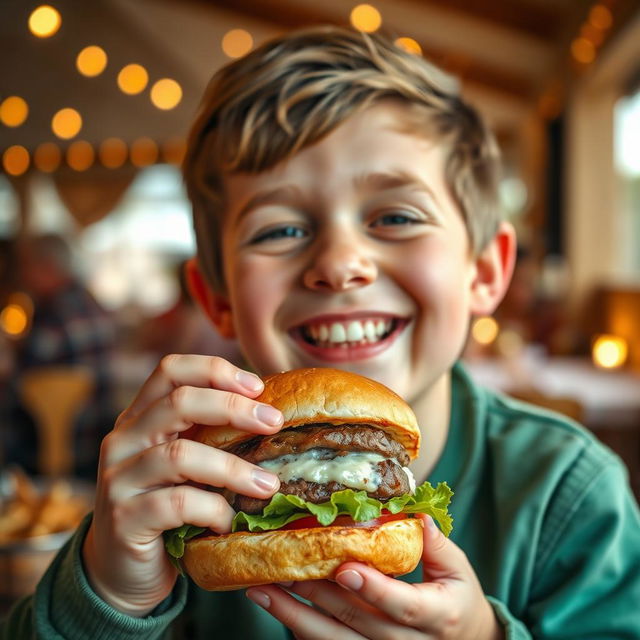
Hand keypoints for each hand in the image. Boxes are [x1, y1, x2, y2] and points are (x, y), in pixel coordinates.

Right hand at [82, 355, 283, 616]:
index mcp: (140, 417)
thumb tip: (273, 415)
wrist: (123, 574)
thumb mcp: (186, 464)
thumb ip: (210, 437)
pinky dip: (213, 510)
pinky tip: (230, 521)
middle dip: (233, 408)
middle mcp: (123, 439)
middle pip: (178, 401)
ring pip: (180, 455)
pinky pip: (176, 504)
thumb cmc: (168, 510)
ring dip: (233, 468)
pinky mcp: (124, 519)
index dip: (214, 370)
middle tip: (274, 422)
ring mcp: (119, 478)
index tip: (258, 386)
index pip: (170, 370)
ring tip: (268, 485)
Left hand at [247, 514, 501, 639]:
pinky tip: (276, 608)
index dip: (373, 588)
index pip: (402, 605)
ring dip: (294, 616)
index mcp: (436, 616)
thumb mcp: (458, 571)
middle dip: (317, 595)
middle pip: (356, 622)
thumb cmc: (457, 599)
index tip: (344, 568)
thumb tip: (415, 513)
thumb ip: (436, 545)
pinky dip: (301, 630)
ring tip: (261, 590)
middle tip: (282, 567)